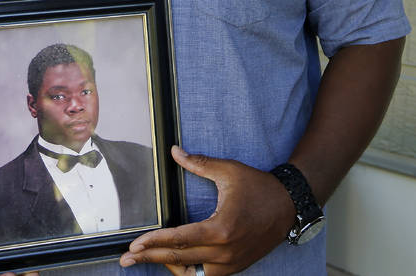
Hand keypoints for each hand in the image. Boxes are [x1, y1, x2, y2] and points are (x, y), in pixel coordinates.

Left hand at [119, 146, 295, 274]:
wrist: (289, 205)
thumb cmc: (260, 187)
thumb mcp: (229, 171)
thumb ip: (199, 164)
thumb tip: (174, 152)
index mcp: (221, 229)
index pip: (179, 240)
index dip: (153, 243)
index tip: (134, 245)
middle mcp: (225, 252)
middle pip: (179, 260)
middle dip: (150, 259)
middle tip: (126, 260)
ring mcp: (231, 263)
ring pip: (192, 274)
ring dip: (169, 267)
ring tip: (150, 258)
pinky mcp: (235, 267)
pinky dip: (189, 271)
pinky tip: (175, 263)